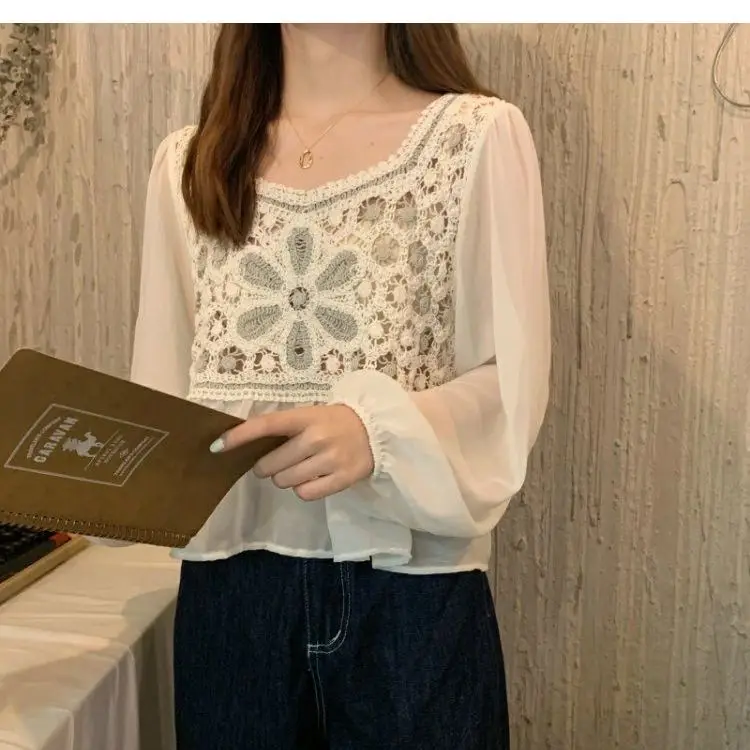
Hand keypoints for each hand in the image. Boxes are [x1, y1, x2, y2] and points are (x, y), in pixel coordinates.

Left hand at [212, 405, 373, 500]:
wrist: (376, 430)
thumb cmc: (335, 421)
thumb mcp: (310, 415)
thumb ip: (284, 428)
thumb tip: (246, 446)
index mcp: (306, 417)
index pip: (266, 425)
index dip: (239, 436)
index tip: (217, 446)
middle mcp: (316, 438)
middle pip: (271, 464)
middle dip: (267, 466)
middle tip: (277, 462)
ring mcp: (330, 459)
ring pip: (285, 481)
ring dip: (284, 478)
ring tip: (300, 468)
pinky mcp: (342, 479)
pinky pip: (305, 494)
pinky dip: (303, 489)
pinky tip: (312, 479)